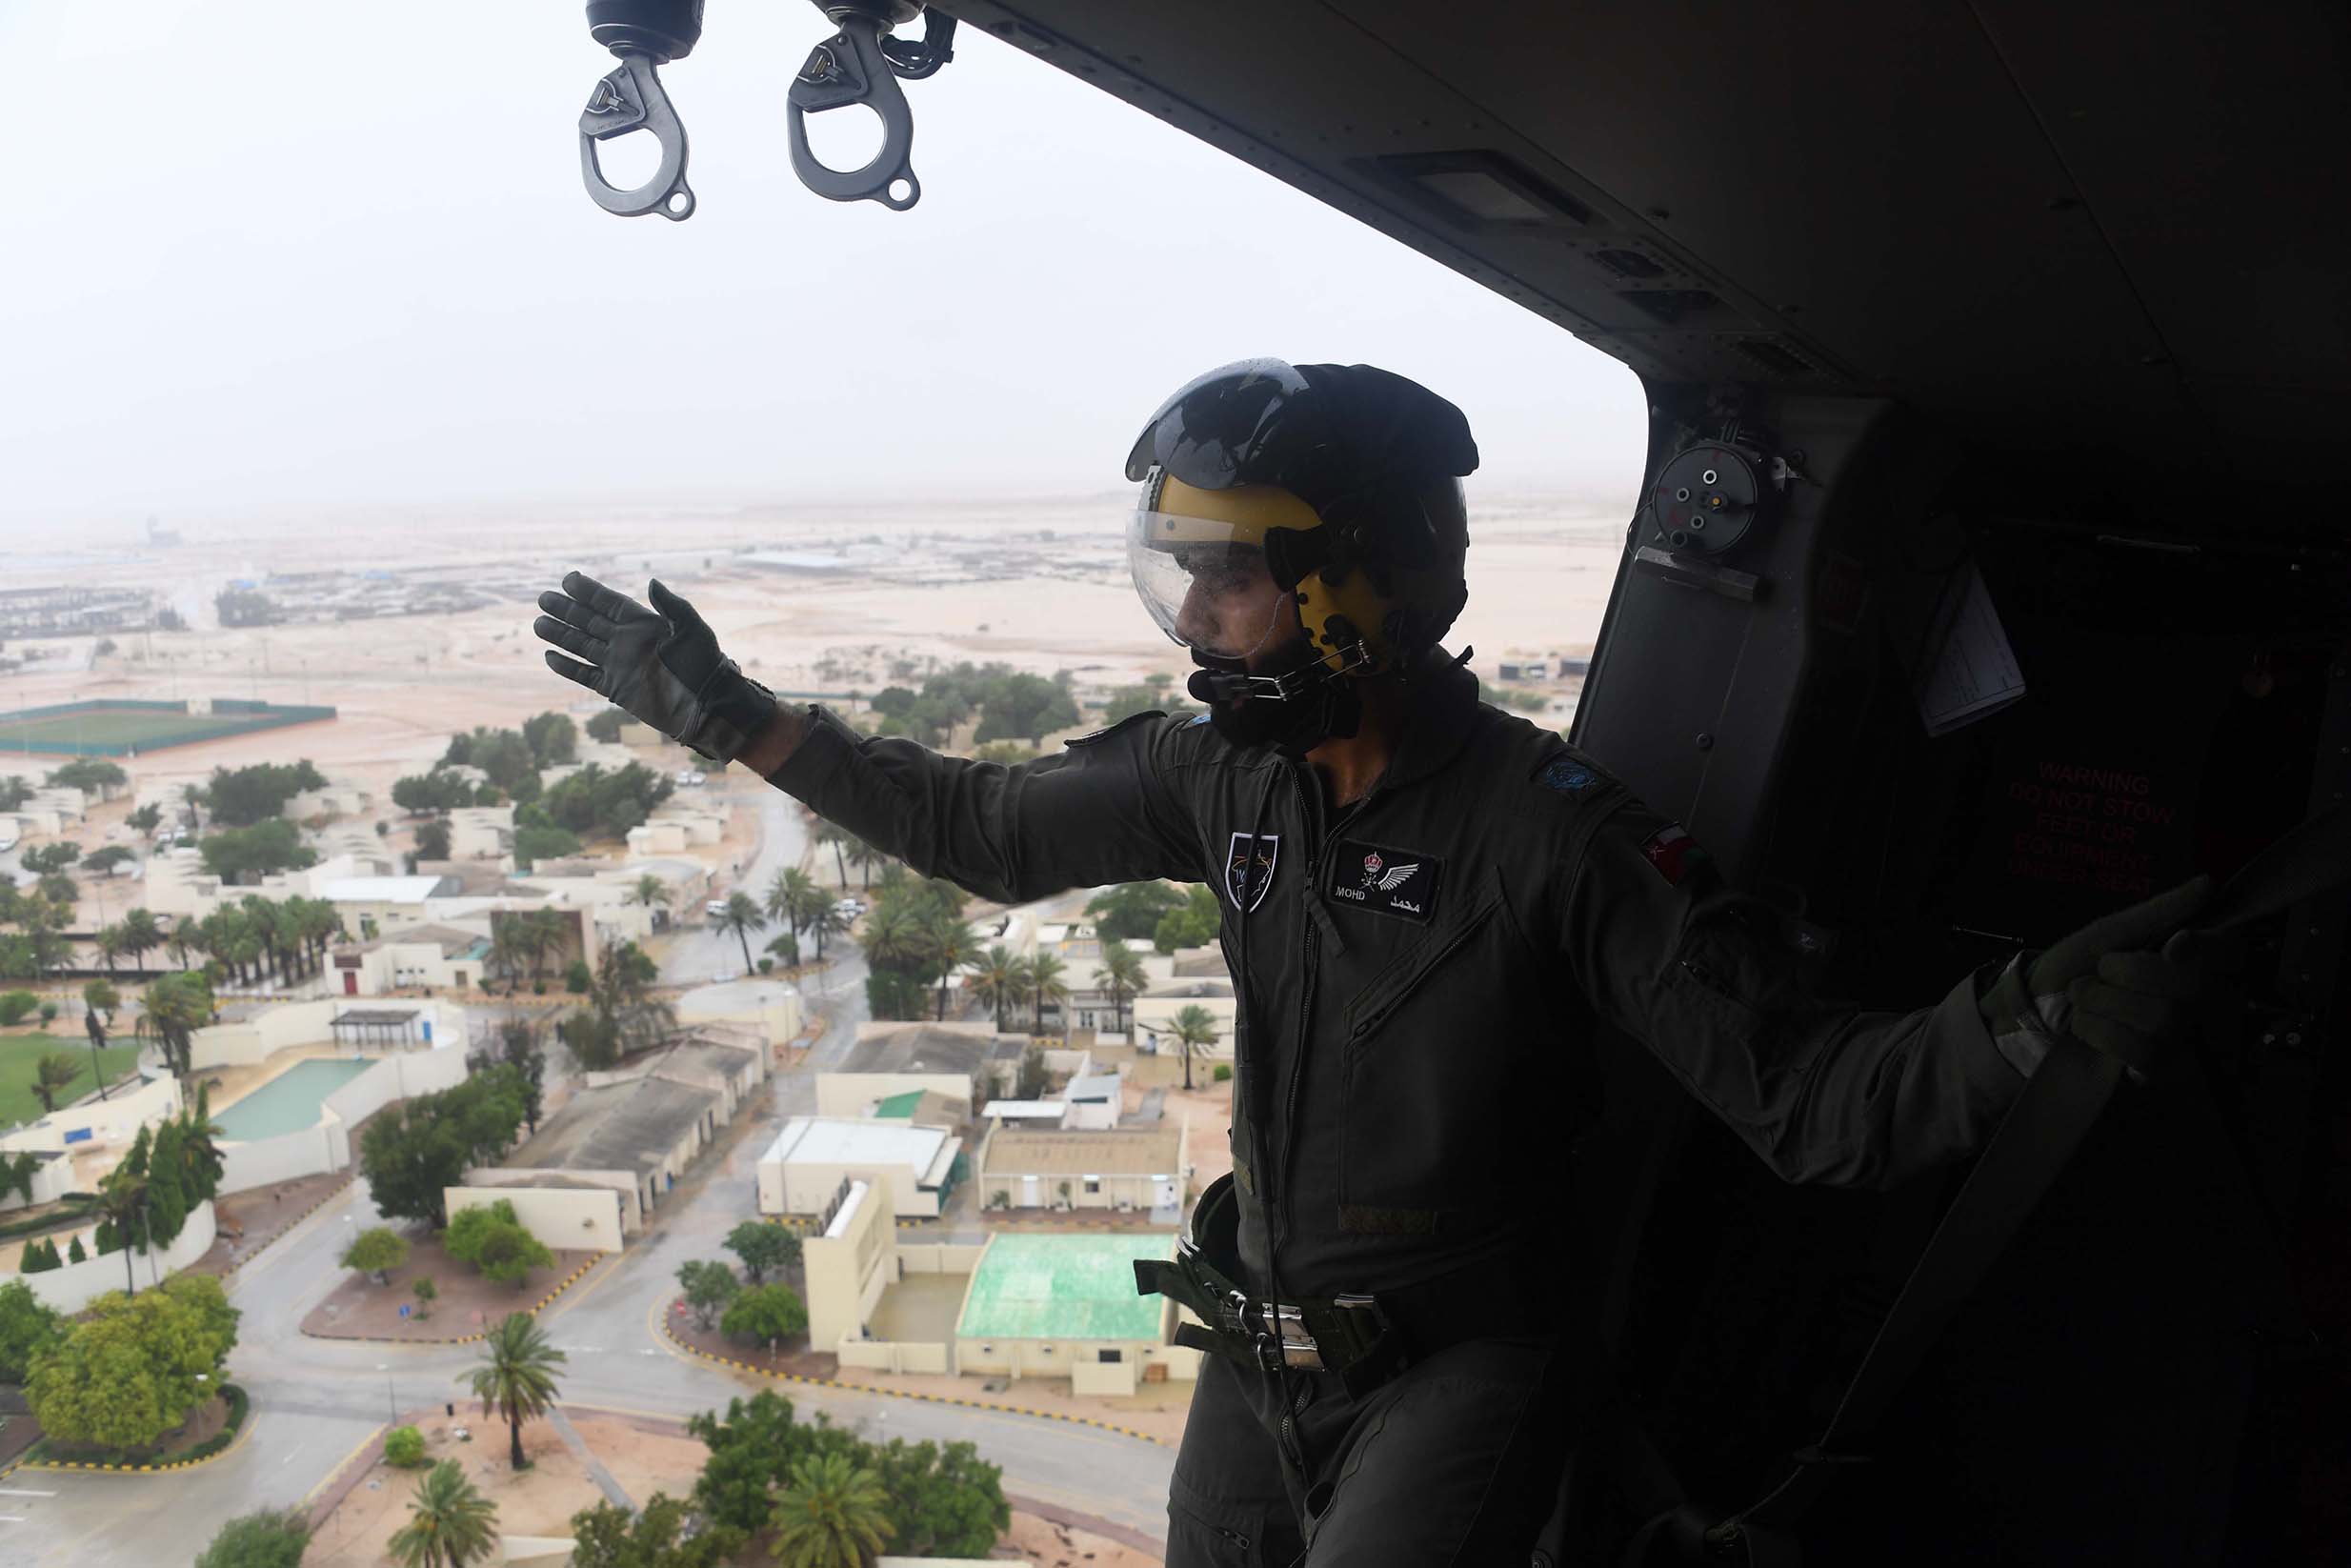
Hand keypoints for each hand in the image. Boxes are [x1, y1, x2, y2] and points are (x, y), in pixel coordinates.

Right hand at [534, 572, 775, 763]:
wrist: (706, 705)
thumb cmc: (705, 665)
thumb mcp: (693, 631)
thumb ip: (672, 606)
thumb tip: (651, 582)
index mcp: (645, 624)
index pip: (610, 603)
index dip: (590, 591)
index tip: (568, 579)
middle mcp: (628, 641)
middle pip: (590, 621)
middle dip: (567, 610)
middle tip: (543, 598)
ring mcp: (620, 664)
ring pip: (583, 646)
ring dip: (561, 635)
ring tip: (538, 623)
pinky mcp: (616, 688)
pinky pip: (586, 676)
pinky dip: (568, 667)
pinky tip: (550, 656)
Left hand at [2015, 875, 2211, 1080]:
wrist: (2031, 1010)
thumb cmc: (2073, 967)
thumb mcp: (2106, 934)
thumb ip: (2156, 913)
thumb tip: (2206, 884)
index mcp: (2185, 961)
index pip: (2229, 951)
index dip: (2211, 948)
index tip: (2174, 945)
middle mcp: (2194, 1000)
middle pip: (2194, 986)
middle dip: (2131, 975)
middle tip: (2099, 972)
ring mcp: (2180, 1038)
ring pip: (2165, 1018)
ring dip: (2106, 1003)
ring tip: (2083, 999)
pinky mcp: (2158, 1070)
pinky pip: (2146, 1053)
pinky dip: (2102, 1033)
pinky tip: (2086, 1027)